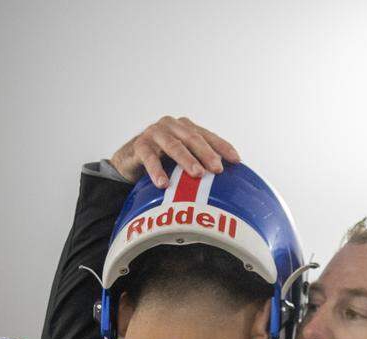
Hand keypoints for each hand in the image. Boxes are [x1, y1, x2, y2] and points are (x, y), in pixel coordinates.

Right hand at [109, 115, 240, 187]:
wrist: (129, 160)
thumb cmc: (162, 160)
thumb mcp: (182, 159)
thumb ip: (199, 162)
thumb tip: (227, 184)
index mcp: (186, 127)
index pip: (208, 135)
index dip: (222, 147)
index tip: (236, 160)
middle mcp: (172, 126)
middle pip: (192, 138)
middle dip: (207, 153)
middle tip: (217, 169)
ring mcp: (154, 133)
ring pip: (173, 146)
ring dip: (186, 160)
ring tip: (197, 174)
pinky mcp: (139, 146)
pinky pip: (149, 158)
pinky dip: (157, 171)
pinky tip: (163, 184)